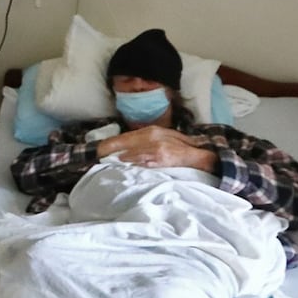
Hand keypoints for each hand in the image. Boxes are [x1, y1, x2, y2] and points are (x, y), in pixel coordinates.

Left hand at [98, 126, 214, 170]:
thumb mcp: (162, 139)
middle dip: (109, 150)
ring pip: (131, 152)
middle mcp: (151, 135)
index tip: (99, 151)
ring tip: (108, 163)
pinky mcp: (161, 155)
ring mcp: (156, 145)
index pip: (124, 137)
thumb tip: (125, 151)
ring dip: (119, 158)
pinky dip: (133, 163)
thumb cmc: (178, 149)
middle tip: (98, 157)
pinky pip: (143, 160)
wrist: (198, 155)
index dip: (110, 144)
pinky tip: (125, 166)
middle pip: (123, 142)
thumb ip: (145, 142)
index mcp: (150, 131)